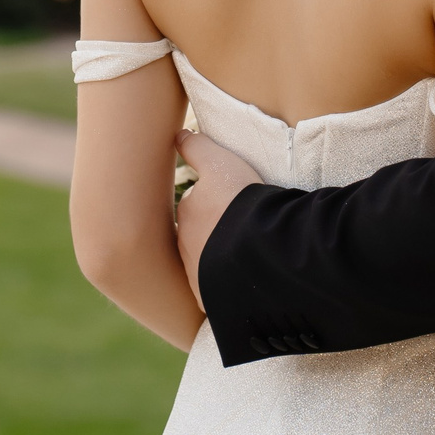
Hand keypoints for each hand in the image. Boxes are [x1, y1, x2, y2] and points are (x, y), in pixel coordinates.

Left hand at [172, 129, 257, 308]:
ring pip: (208, 262)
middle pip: (199, 235)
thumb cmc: (239, 201)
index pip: (196, 205)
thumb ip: (198, 147)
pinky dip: (229, 283)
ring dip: (221, 258)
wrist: (256, 251)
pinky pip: (219, 289)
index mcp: (188, 212)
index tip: (226, 203)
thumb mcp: (221, 162)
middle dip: (213, 233)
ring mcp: (197, 274)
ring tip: (249, 254)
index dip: (212, 202)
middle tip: (240, 230)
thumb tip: (178, 134)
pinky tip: (249, 277)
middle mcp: (185, 244)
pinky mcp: (211, 299)